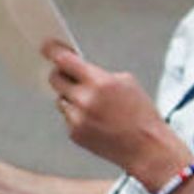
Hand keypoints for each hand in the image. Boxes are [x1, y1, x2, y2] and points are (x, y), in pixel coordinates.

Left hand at [43, 43, 174, 177]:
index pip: (65, 61)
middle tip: (68, 75)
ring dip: (71, 97)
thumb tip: (78, 68)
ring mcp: (77, 118)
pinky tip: (95, 120)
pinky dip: (76, 115)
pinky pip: (67, 117)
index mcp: (100, 82)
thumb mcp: (126, 83)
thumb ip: (99, 73)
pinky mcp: (74, 133)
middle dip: (61, 75)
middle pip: (55, 79)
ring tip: (93, 104)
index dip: (53, 52)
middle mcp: (85, 99)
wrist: (146, 147)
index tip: (46, 47)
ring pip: (61, 99)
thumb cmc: (141, 114)